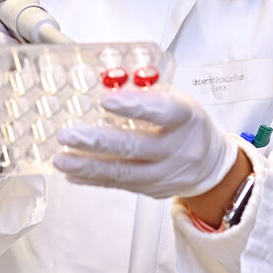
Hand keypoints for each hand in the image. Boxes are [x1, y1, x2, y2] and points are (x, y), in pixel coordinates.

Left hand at [53, 88, 236, 199]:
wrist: (210, 165)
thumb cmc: (188, 125)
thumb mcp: (178, 100)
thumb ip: (147, 93)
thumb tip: (104, 82)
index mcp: (186, 118)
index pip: (162, 112)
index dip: (134, 106)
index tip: (105, 100)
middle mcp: (176, 149)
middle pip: (135, 147)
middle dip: (98, 141)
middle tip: (69, 134)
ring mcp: (164, 174)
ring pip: (123, 172)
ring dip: (88, 165)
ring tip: (61, 159)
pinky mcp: (151, 190)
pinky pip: (119, 185)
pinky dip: (93, 179)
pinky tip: (72, 173)